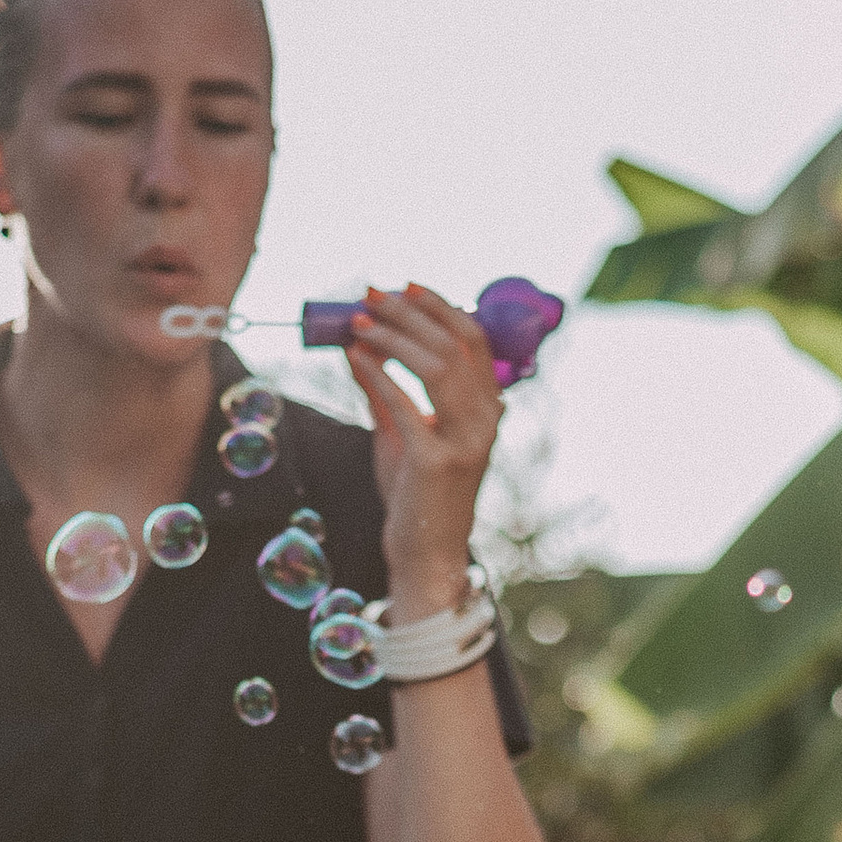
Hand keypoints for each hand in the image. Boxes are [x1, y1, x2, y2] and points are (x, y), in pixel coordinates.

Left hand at [340, 283, 502, 618]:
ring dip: (392, 336)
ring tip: (358, 322)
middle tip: (370, 296)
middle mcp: (485, 422)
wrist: (425, 555)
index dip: (439, 305)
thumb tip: (358, 346)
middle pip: (453, 344)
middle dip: (408, 312)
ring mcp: (464, 442)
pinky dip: (377, 374)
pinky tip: (354, 358)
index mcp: (487, 411)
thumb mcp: (401, 435)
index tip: (403, 285)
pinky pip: (405, 403)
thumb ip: (385, 392)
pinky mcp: (436, 462)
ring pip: (436, 366)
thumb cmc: (416, 496)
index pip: (473, 339)